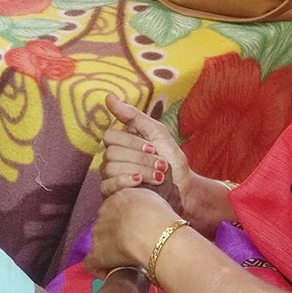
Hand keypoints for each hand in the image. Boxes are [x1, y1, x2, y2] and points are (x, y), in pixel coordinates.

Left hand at [86, 188, 179, 275]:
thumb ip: (148, 207)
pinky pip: (91, 263)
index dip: (125, 222)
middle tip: (133, 246)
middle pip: (106, 224)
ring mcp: (98, 233)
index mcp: (119, 198)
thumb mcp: (156, 202)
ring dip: (110, 251)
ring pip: (100, 242)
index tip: (135, 230)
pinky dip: (99, 269)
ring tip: (127, 261)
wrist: (152, 232)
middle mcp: (104, 212)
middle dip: (116, 235)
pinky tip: (110, 274)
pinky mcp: (98, 254)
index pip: (116, 209)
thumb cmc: (161, 217)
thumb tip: (150, 214)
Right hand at [100, 95, 193, 212]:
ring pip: (110, 169)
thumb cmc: (172, 161)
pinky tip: (140, 183)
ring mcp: (111, 177)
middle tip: (161, 165)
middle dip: (140, 159)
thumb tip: (108, 96)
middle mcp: (112, 159)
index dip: (132, 142)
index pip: (110, 136)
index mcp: (121, 143)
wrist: (184, 190)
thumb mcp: (157, 133)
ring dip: (139, 171)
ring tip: (159, 178)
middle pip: (111, 153)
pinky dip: (125, 182)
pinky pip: (107, 186)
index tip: (153, 148)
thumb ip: (133, 115)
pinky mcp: (112, 195)